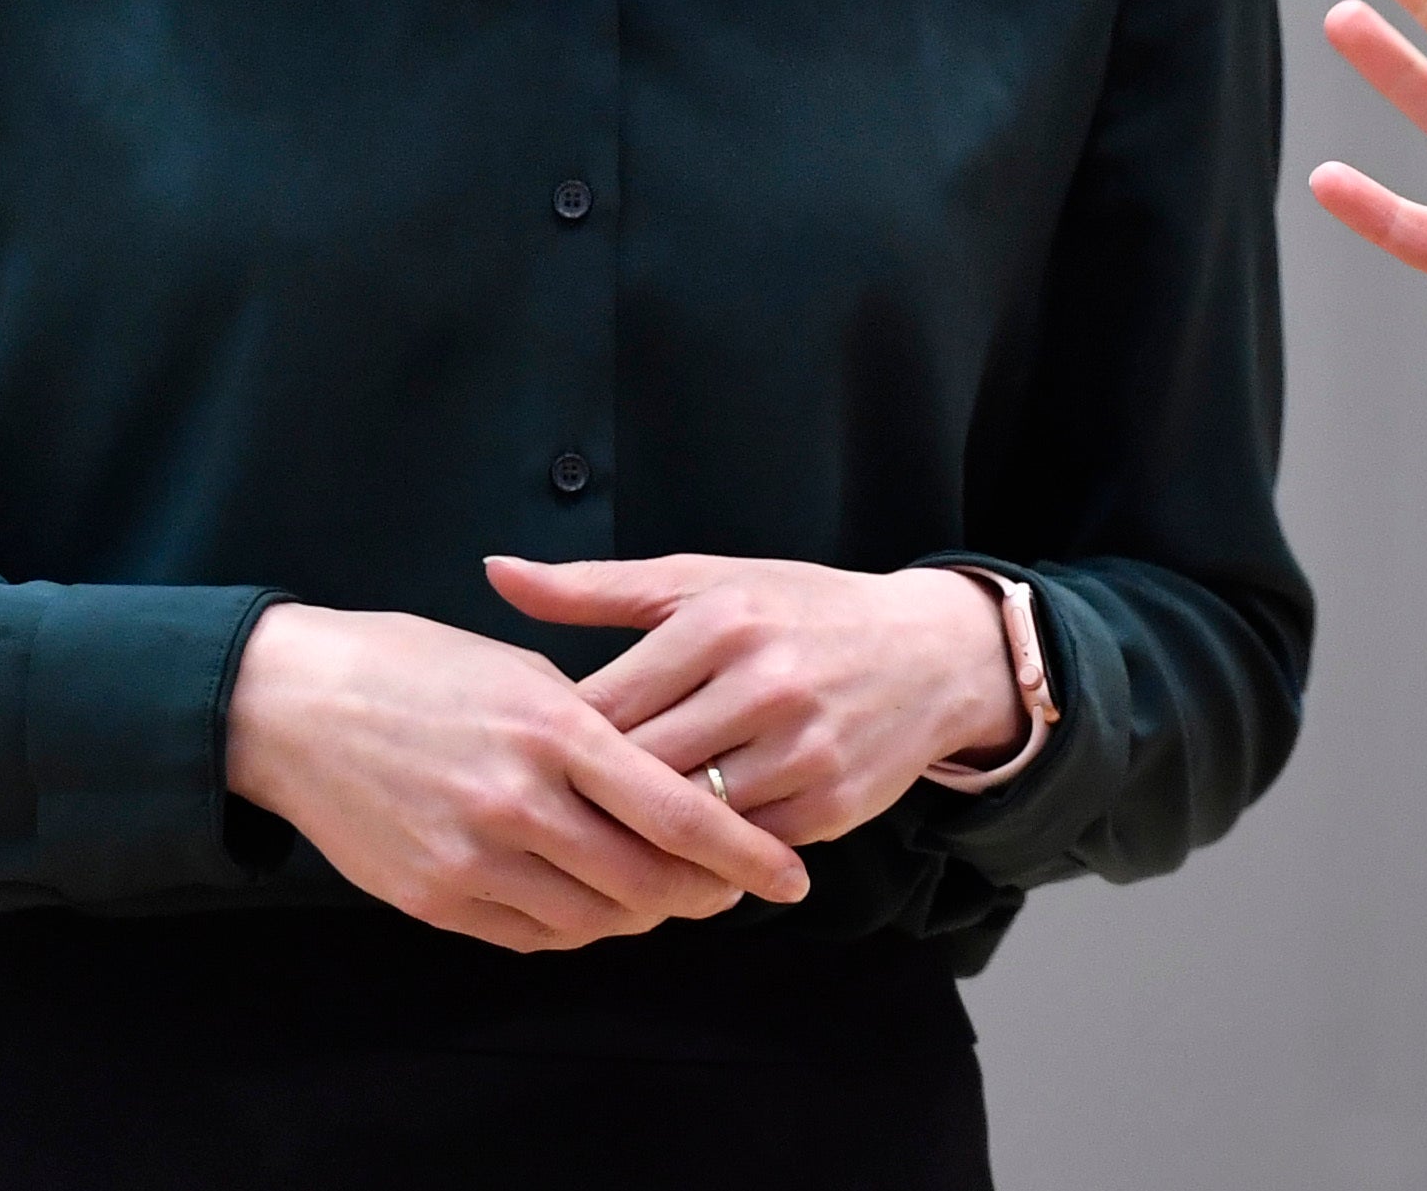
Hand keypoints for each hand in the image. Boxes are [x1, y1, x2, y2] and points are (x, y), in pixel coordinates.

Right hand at [220, 602, 812, 952]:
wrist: (295, 705)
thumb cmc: (417, 668)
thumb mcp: (523, 672)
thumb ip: (598, 729)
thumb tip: (667, 778)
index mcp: (556, 730)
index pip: (677, 810)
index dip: (744, 853)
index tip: (789, 877)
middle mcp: (518, 802)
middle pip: (646, 879)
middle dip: (703, 894)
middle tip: (733, 890)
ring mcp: (471, 857)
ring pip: (594, 919)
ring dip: (642, 915)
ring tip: (668, 895)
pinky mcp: (432, 897)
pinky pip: (532, 935)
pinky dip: (578, 926)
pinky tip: (597, 904)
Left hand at [490, 553, 1021, 848]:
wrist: (929, 653)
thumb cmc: (797, 612)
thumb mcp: (703, 583)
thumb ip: (595, 588)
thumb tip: (497, 571)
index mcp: (722, 621)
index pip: (605, 706)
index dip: (557, 744)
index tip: (530, 761)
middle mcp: (765, 682)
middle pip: (639, 768)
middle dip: (589, 797)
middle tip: (548, 816)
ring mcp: (803, 747)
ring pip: (686, 817)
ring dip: (641, 835)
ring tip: (599, 841)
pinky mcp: (830, 802)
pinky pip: (738, 846)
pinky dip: (702, 854)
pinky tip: (672, 850)